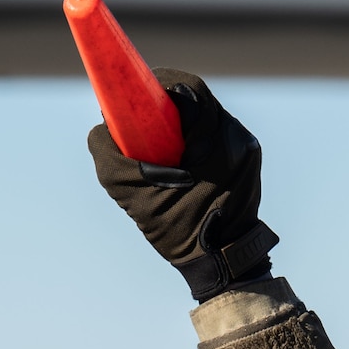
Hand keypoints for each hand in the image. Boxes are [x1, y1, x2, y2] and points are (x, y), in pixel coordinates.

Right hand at [88, 70, 276, 300]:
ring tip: (158, 148)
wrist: (226, 263)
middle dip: (163, 105)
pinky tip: (179, 164)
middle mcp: (237, 137)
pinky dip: (192, 141)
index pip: (186, 90)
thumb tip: (101, 129)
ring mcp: (245, 148)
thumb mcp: (135, 197)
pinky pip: (213, 137)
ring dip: (178, 124)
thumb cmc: (180, 232)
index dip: (155, 85)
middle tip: (139, 120)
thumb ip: (111, 159)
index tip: (132, 94)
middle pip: (196, 99)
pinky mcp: (246, 160)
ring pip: (205, 117)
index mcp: (216, 140)